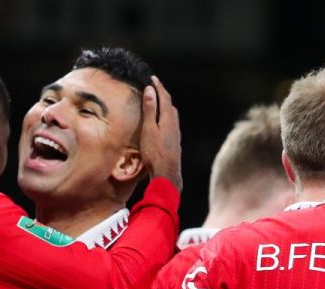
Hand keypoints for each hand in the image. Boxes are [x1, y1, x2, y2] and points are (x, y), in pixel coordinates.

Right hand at [140, 75, 181, 192]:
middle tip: (154, 88)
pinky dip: (165, 116)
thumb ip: (149, 110)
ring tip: (157, 102)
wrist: (167, 174)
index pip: (164, 97)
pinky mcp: (174, 143)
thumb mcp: (149, 129)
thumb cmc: (155, 153)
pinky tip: (162, 123)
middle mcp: (175, 125)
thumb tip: (150, 90)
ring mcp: (176, 134)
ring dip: (165, 106)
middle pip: (170, 105)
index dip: (159, 87)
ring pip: (172, 115)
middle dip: (162, 95)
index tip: (152, 78)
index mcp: (168, 118)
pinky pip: (171, 124)